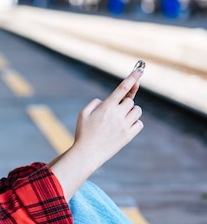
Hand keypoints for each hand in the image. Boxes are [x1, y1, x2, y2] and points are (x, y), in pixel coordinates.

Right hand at [49, 68, 143, 199]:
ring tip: (119, 119)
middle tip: (115, 110)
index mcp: (106, 107)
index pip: (122, 88)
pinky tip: (124, 127)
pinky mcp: (128, 136)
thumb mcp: (83, 114)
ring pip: (137, 111)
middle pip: (130, 101)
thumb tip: (105, 101)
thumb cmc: (83, 133)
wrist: (87, 153)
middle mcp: (117, 115)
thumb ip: (95, 103)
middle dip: (124, 103)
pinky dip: (134, 123)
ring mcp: (124, 125)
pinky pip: (139, 123)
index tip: (140, 70)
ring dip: (130, 112)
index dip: (132, 77)